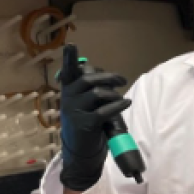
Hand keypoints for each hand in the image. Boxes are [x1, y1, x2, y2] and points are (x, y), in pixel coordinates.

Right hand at [58, 44, 130, 191]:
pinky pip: (104, 111)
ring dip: (113, 94)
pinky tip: (126, 103)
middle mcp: (69, 97)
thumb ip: (90, 86)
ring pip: (98, 93)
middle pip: (89, 79)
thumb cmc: (86, 119)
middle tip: (122, 80)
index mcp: (68, 89)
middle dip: (108, 77)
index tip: (70, 45)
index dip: (69, 58)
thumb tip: (104, 73)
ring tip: (120, 99)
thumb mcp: (84, 101)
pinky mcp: (85, 124)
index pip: (68, 71)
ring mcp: (75, 111)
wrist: (81, 148)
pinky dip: (118, 105)